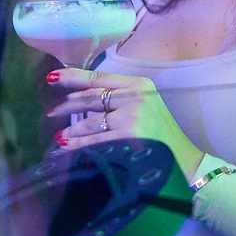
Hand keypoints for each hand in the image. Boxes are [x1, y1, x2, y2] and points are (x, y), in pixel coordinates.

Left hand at [46, 68, 203, 179]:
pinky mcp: (128, 137)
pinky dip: (78, 144)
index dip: (72, 77)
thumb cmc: (161, 133)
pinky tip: (67, 146)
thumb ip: (119, 98)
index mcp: (139, 84)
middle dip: (67, 106)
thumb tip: (81, 99)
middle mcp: (135, 96)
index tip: (53, 77)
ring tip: (61, 136)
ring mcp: (131, 117)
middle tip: (52, 112)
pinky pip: (95, 140)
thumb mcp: (145, 105)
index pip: (99, 77)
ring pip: (90, 121)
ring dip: (71, 129)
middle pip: (91, 97)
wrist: (184, 159)